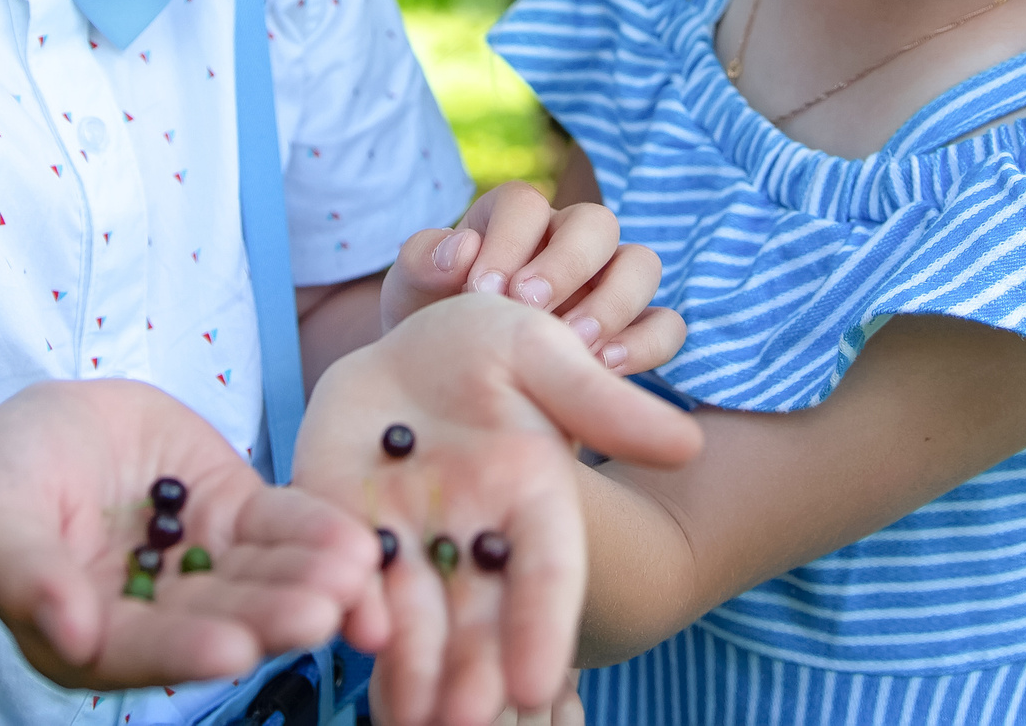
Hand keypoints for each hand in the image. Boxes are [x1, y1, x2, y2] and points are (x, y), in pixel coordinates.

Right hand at [0, 379, 387, 690]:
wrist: (40, 435)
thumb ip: (28, 573)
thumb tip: (70, 634)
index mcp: (92, 636)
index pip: (142, 649)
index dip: (185, 650)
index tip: (232, 653)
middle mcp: (158, 616)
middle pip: (218, 621)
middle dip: (270, 618)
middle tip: (322, 615)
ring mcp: (203, 566)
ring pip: (262, 580)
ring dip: (309, 581)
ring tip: (355, 576)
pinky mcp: (236, 516)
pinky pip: (282, 527)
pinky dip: (318, 534)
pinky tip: (359, 543)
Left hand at [295, 295, 701, 725]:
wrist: (406, 339)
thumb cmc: (492, 346)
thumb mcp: (543, 355)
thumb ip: (602, 402)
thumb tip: (688, 443)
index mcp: (531, 500)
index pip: (546, 572)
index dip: (542, 626)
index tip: (537, 683)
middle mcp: (470, 535)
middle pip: (478, 615)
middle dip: (472, 671)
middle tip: (462, 725)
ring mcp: (402, 535)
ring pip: (411, 613)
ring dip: (410, 666)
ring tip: (408, 718)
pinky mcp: (337, 518)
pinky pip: (343, 570)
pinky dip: (348, 602)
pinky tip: (351, 631)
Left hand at [382, 182, 683, 376]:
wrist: (452, 386)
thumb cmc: (433, 325)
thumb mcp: (410, 294)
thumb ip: (422, 262)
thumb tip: (460, 250)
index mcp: (514, 219)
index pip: (525, 203)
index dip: (507, 239)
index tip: (481, 289)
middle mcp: (569, 241)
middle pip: (596, 222)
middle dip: (567, 263)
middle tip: (530, 308)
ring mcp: (607, 283)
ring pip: (641, 264)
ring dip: (612, 301)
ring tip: (575, 343)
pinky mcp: (633, 331)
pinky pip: (665, 324)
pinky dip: (645, 343)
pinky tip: (603, 369)